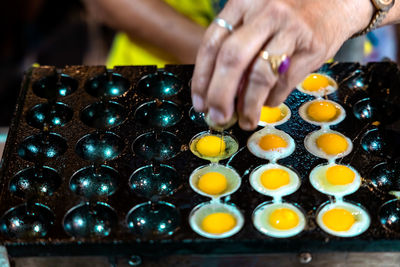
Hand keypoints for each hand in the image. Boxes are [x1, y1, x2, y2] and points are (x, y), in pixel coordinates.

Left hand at [191, 0, 372, 129]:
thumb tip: (217, 90)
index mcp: (243, 3)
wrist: (336, 1)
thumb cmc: (288, 14)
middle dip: (220, 95)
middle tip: (217, 117)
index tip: (200, 102)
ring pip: (259, 75)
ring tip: (245, 120)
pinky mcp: (312, 47)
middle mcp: (264, 12)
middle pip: (232, 59)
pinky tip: (268, 102)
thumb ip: (236, 44)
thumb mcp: (256, 17)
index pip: (212, 44)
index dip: (202, 78)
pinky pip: (284, 83)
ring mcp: (290, 29)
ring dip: (248, 105)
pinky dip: (272, 99)